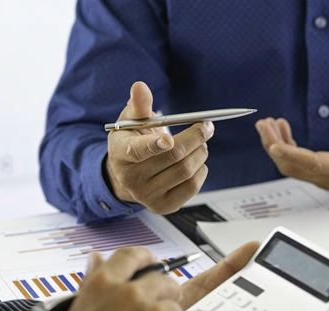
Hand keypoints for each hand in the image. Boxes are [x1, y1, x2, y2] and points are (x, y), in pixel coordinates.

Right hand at [105, 81, 213, 213]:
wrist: (128, 175)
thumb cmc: (133, 141)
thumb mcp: (131, 122)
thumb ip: (139, 105)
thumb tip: (140, 86)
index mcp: (120, 154)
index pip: (137, 151)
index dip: (154, 145)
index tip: (168, 139)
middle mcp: (132, 179)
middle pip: (173, 157)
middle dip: (196, 138)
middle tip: (207, 126)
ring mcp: (148, 196)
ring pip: (186, 171)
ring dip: (201, 152)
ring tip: (201, 143)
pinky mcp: (164, 207)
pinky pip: (192, 186)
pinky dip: (201, 170)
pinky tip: (196, 161)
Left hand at [256, 88, 328, 189]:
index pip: (313, 164)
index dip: (292, 155)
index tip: (274, 145)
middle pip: (293, 167)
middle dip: (275, 146)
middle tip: (264, 124)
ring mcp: (325, 177)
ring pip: (291, 167)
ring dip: (276, 147)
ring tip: (267, 124)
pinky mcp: (322, 173)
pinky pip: (297, 164)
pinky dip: (286, 148)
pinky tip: (282, 130)